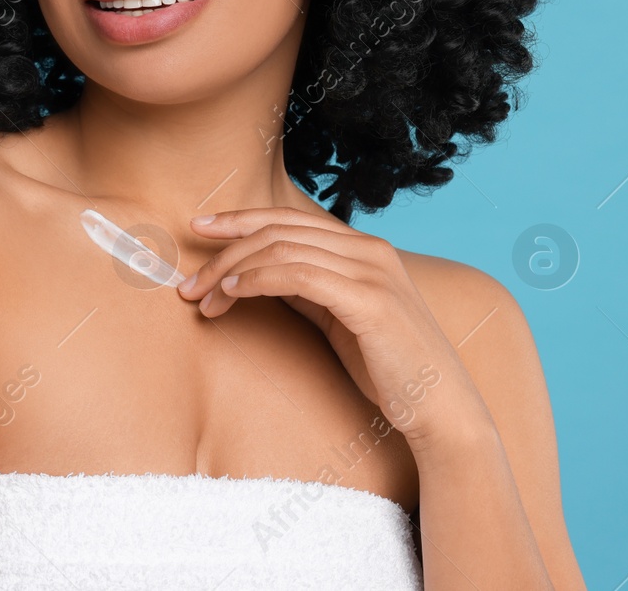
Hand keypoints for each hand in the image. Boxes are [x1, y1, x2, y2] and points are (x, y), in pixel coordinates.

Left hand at [173, 206, 492, 453]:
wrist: (439, 409)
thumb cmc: (386, 367)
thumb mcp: (337, 316)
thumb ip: (305, 288)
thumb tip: (253, 273)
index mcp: (363, 247)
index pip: (288, 218)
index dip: (239, 219)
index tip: (198, 229)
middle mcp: (370, 249)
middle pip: (278, 229)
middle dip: (224, 249)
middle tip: (187, 281)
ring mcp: (373, 270)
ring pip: (281, 248)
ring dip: (230, 271)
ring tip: (201, 299)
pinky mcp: (369, 299)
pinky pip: (297, 274)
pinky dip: (257, 279)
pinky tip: (232, 295)